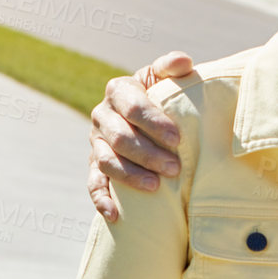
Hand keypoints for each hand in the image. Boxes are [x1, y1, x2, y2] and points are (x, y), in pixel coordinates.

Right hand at [88, 52, 193, 221]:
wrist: (144, 117)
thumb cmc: (161, 96)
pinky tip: (116, 215)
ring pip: (106, 161)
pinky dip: (101, 200)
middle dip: (147, 153)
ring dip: (130, 176)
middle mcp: (102, 115)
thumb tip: (184, 63)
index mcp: (119, 90)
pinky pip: (93, 184)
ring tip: (156, 187)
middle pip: (119, 137)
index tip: (177, 138)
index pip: (132, 105)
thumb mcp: (164, 78)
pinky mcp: (94, 166)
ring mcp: (96, 142)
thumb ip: (172, 67)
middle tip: (175, 168)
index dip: (154, 122)